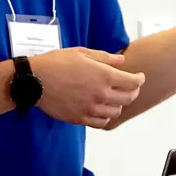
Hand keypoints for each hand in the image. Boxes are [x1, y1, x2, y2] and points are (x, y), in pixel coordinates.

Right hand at [29, 47, 144, 128]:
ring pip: (116, 112)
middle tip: (131, 87)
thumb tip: (121, 61)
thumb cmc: (57, 63)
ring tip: (115, 98)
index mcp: (103, 75)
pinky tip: (103, 110)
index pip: (132, 82)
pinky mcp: (80, 118)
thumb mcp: (82, 52)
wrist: (35, 80)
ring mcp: (90, 108)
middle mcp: (100, 94)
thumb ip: (105, 58)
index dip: (139, 79)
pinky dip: (106, 117)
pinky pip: (101, 122)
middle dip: (133, 92)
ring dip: (119, 104)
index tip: (139, 77)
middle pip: (128, 98)